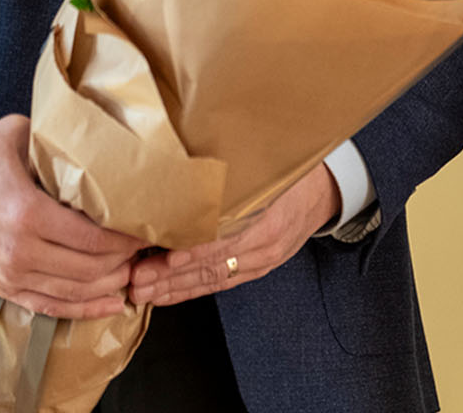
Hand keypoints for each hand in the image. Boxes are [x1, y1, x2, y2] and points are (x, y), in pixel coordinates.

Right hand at [0, 114, 144, 318]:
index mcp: (25, 212)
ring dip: (111, 283)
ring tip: (135, 267)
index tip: (148, 225)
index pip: (92, 237)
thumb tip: (101, 136)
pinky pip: (51, 307)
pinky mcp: (3, 288)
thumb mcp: (16, 135)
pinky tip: (111, 303)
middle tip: (146, 245)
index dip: (127, 236)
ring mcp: (9, 274)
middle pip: (90, 268)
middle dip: (126, 259)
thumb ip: (57, 139)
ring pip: (75, 291)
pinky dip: (84, 308)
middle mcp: (19, 250)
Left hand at [129, 164, 340, 307]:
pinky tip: (167, 295)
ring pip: (212, 278)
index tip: (162, 255)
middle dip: (170, 275)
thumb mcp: (267, 168)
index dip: (193, 250)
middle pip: (212, 263)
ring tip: (143, 292)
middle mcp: (264, 243)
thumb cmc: (292, 174)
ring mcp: (262, 259)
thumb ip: (232, 175)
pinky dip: (191, 291)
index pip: (225, 238)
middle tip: (136, 279)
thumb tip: (185, 166)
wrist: (326, 192)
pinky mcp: (258, 268)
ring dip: (174, 288)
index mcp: (268, 216)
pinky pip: (221, 283)